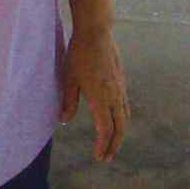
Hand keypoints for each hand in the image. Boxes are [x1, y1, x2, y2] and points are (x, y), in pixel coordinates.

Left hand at [60, 28, 130, 161]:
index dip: (103, 146)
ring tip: (112, 140)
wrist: (96, 31)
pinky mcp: (121, 78)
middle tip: (106, 157)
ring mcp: (120, 86)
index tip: (99, 157)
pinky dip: (122, 117)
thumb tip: (64, 120)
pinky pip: (125, 104)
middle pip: (120, 127)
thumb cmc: (79, 53)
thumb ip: (68, 100)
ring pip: (125, 116)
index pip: (106, 129)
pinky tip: (115, 116)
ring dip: (119, 132)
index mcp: (101, 97)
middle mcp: (114, 95)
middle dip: (114, 145)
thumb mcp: (68, 77)